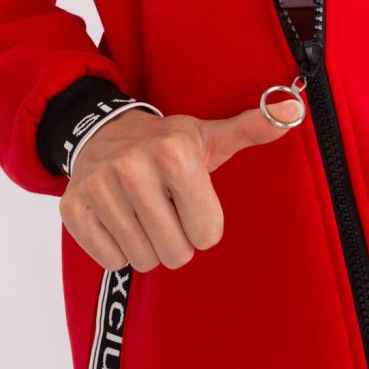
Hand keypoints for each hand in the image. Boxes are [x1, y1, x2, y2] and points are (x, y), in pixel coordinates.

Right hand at [59, 99, 302, 271]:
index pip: (206, 235)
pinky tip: (119, 218)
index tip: (190, 199)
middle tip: (165, 209)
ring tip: (142, 211)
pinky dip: (118, 248)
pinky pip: (110, 260)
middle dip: (175, 239)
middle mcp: (133, 166)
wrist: (103, 132)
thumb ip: (254, 127)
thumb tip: (294, 108)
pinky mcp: (74, 209)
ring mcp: (99, 188)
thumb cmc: (168, 145)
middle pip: (174, 254)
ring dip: (147, 245)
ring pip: (142, 260)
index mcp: (174, 152)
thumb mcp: (211, 136)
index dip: (203, 224)